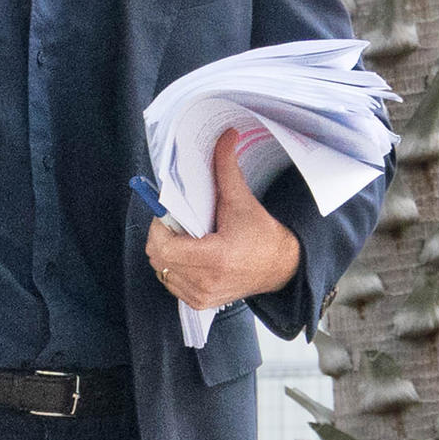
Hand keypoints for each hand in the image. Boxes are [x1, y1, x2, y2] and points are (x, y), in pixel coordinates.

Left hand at [145, 168, 302, 315]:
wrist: (280, 266)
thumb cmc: (261, 235)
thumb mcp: (241, 200)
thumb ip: (226, 168)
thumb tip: (225, 136)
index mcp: (216, 258)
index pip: (163, 247)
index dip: (159, 227)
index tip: (169, 215)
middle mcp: (206, 282)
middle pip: (158, 259)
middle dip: (162, 238)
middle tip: (178, 225)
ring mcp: (201, 296)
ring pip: (161, 271)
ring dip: (167, 253)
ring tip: (186, 240)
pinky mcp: (200, 303)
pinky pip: (170, 283)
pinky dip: (174, 268)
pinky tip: (190, 256)